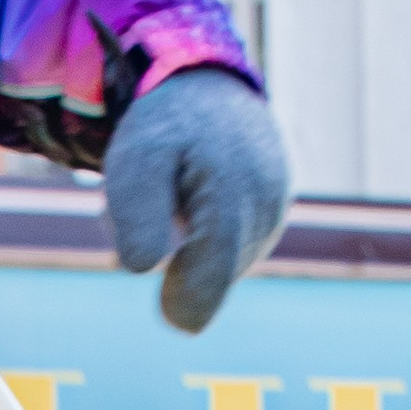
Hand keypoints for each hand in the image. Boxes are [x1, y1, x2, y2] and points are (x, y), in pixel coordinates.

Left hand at [102, 66, 290, 332]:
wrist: (205, 87)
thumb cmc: (164, 128)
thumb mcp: (135, 161)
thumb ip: (137, 214)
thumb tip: (144, 270)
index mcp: (235, 184)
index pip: (219, 263)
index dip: (193, 298)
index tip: (174, 322)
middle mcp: (267, 200)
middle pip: (218, 268)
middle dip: (179, 258)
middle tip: (153, 205)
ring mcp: (276, 208)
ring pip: (226, 262)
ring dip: (191, 247)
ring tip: (174, 196)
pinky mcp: (273, 214)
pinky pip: (233, 249)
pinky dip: (207, 238)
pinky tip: (194, 202)